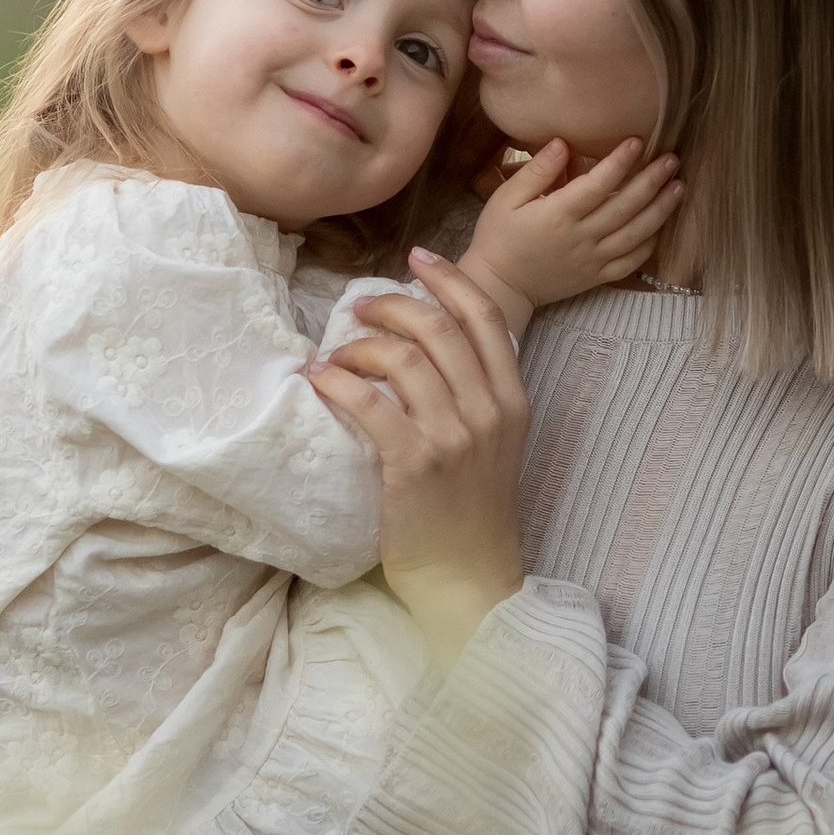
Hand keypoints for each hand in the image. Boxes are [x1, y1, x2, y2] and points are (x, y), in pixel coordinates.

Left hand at [308, 248, 529, 656]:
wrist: (469, 578)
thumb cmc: (472, 510)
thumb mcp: (495, 443)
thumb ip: (475, 392)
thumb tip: (427, 337)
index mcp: (513, 400)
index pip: (486, 317)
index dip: (450, 278)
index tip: (417, 256)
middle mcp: (489, 411)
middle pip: (439, 327)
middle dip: (393, 304)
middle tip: (360, 305)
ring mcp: (454, 437)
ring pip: (402, 358)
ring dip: (359, 345)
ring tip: (336, 354)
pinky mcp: (414, 464)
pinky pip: (370, 404)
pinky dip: (339, 383)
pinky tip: (320, 380)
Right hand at [457, 135, 680, 327]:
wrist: (499, 286)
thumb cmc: (498, 237)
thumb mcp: (505, 198)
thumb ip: (536, 171)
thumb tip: (563, 143)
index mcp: (557, 215)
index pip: (597, 184)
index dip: (620, 162)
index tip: (638, 141)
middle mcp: (580, 238)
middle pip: (625, 207)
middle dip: (652, 181)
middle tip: (672, 159)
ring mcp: (592, 260)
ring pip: (635, 234)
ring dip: (660, 210)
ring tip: (679, 187)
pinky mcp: (597, 277)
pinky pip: (631, 262)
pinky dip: (650, 244)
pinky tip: (662, 225)